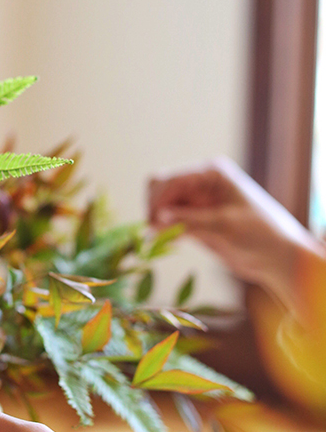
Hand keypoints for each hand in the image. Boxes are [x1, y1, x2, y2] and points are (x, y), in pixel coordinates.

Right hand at [147, 156, 324, 309]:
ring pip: (162, 205)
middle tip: (155, 234)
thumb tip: (155, 220)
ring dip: (157, 221)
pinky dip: (164, 231)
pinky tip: (168, 242)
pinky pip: (170, 221)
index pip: (171, 180)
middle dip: (155, 209)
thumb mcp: (224, 226)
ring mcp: (197, 202)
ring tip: (160, 241)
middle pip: (161, 188)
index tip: (154, 225)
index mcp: (211, 173)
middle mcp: (201, 183)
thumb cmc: (260, 234)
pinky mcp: (196, 221)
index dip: (158, 201)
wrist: (278, 257)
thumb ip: (189, 221)